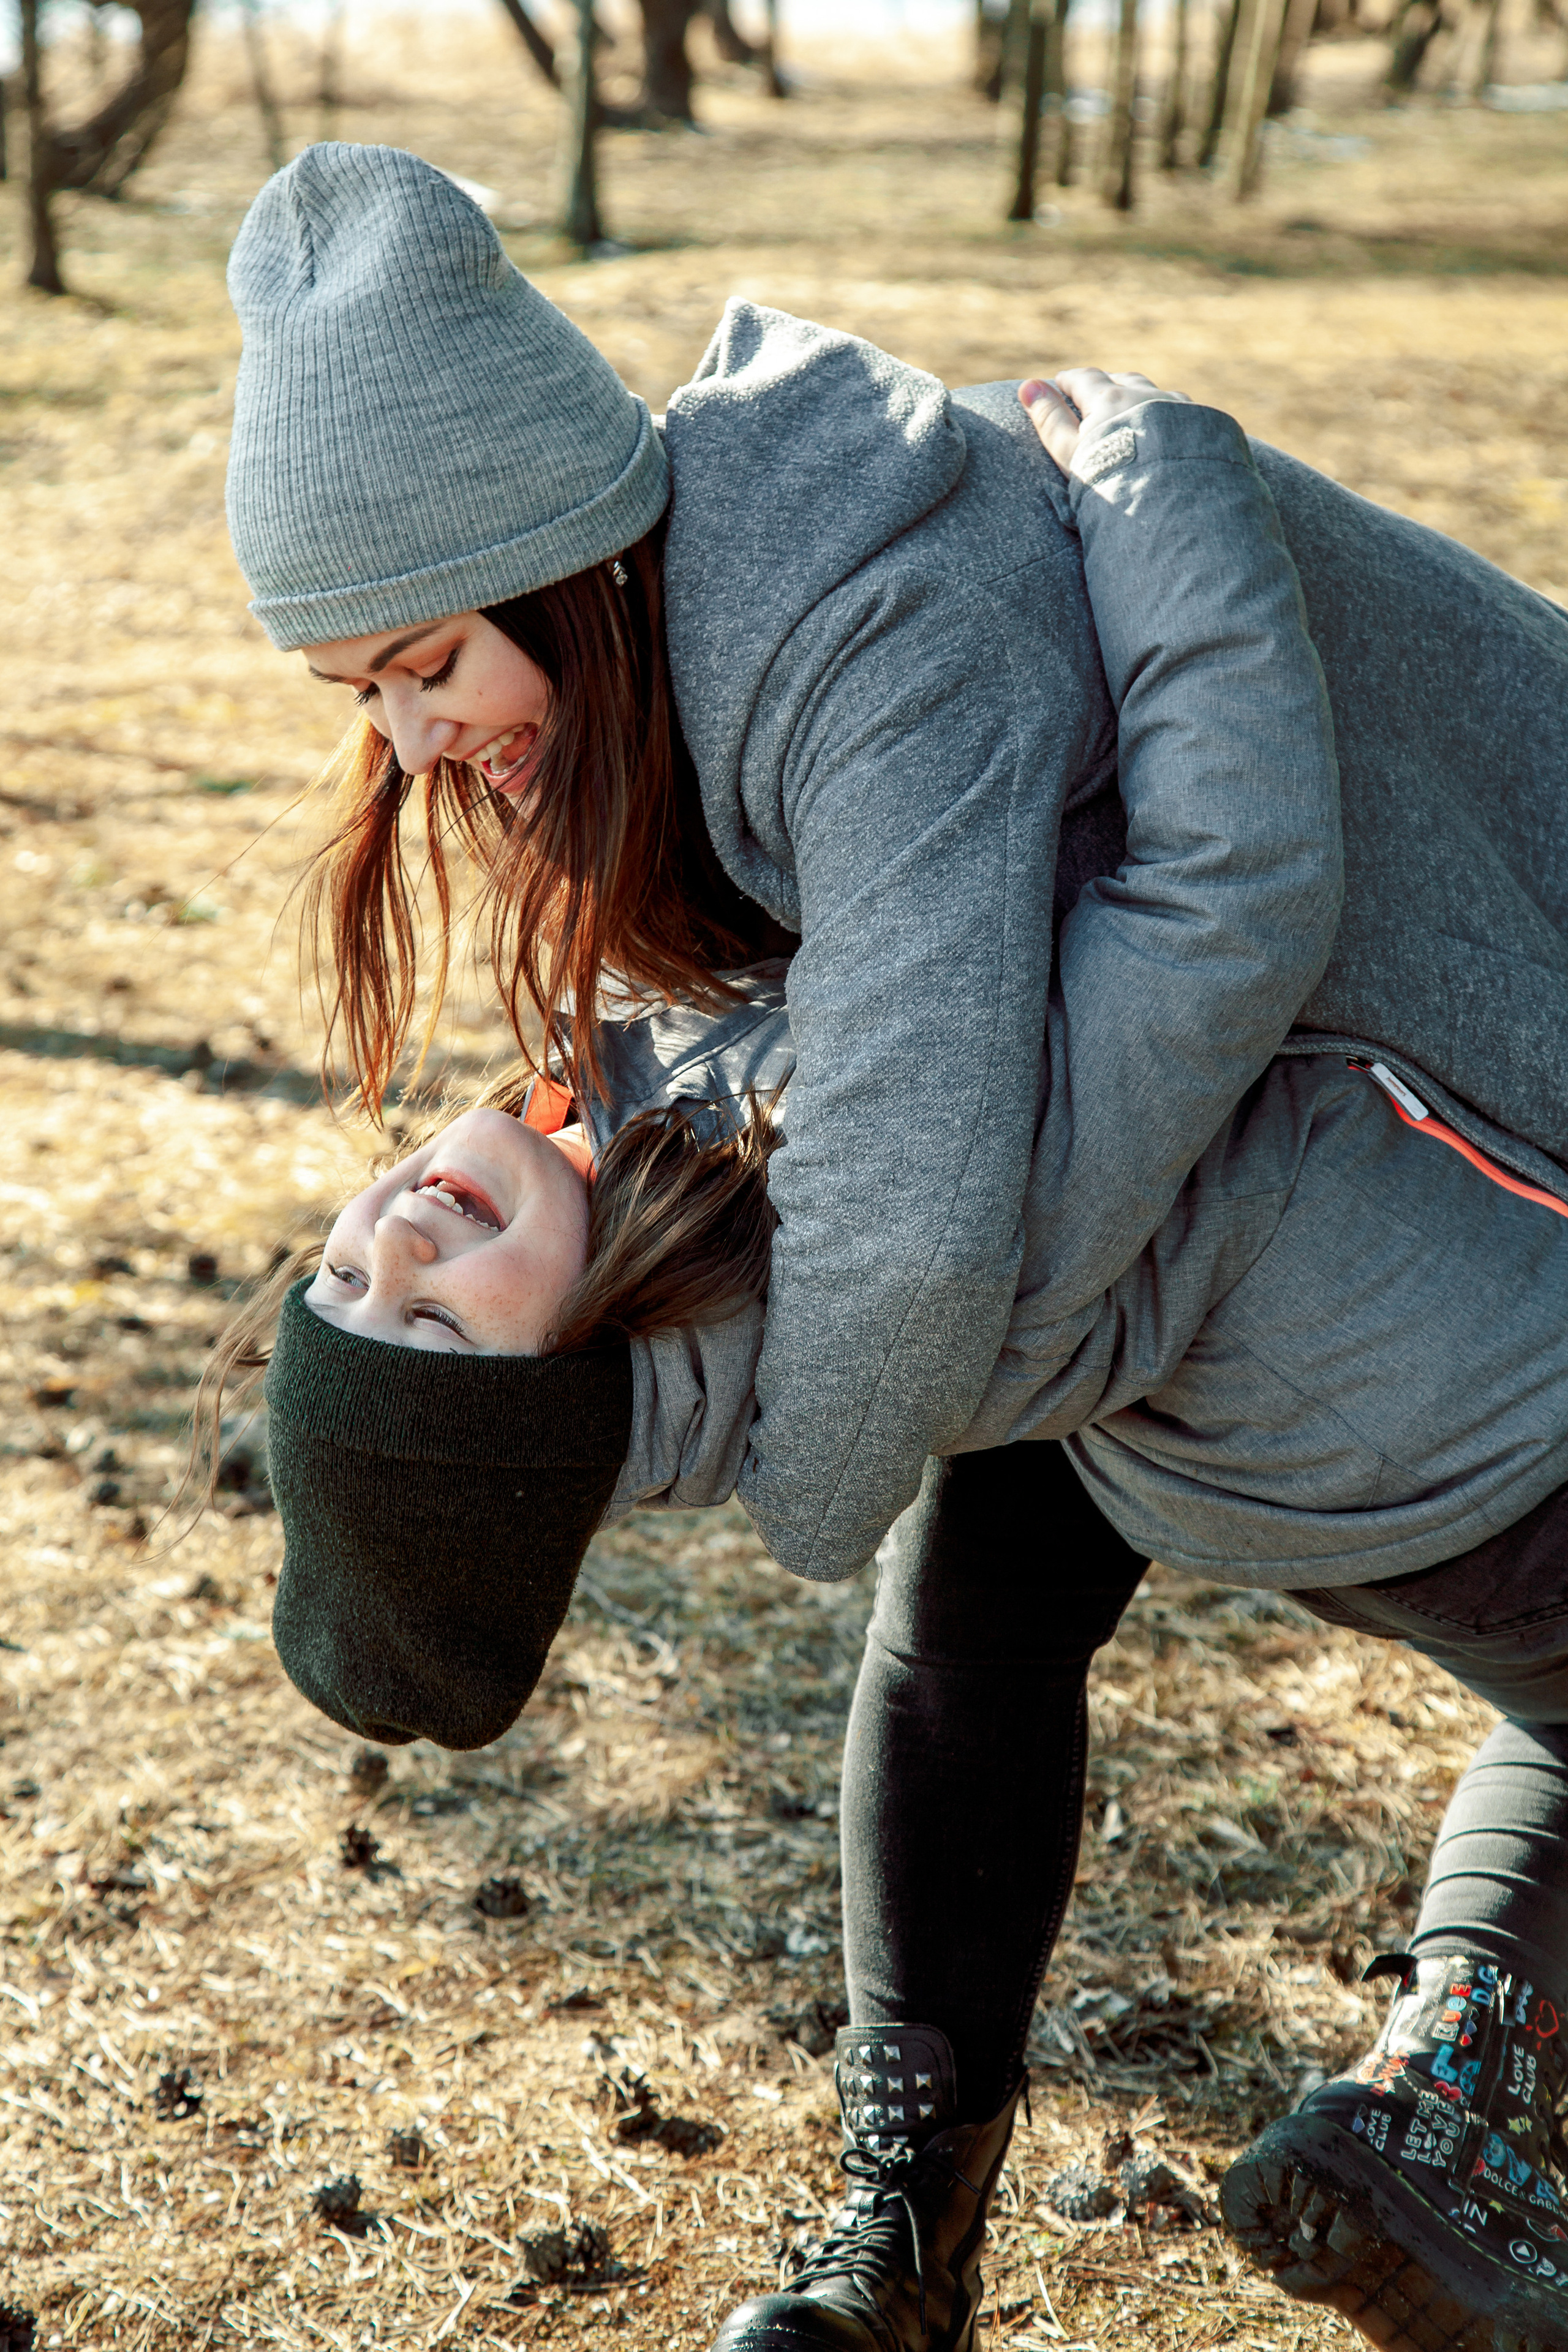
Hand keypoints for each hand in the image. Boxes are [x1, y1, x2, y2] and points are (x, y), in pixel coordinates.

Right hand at [1018, 366, 1191, 475]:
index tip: (1059, 382)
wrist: (1169, 504)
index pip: (1085, 379)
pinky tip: (1167, 431)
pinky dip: (1167, 415)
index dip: (1069, 380)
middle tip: (1096, 394)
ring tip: (1132, 410)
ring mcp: (1177, 408)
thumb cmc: (1111, 481)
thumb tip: (1026, 385)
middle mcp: (1146, 395)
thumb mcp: (1071, 454)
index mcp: (1111, 399)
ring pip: (1155, 393)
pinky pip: (1181, 412)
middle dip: (1108, 384)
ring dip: (1140, 397)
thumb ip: (1050, 420)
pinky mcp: (1202, 427)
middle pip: (1124, 380)